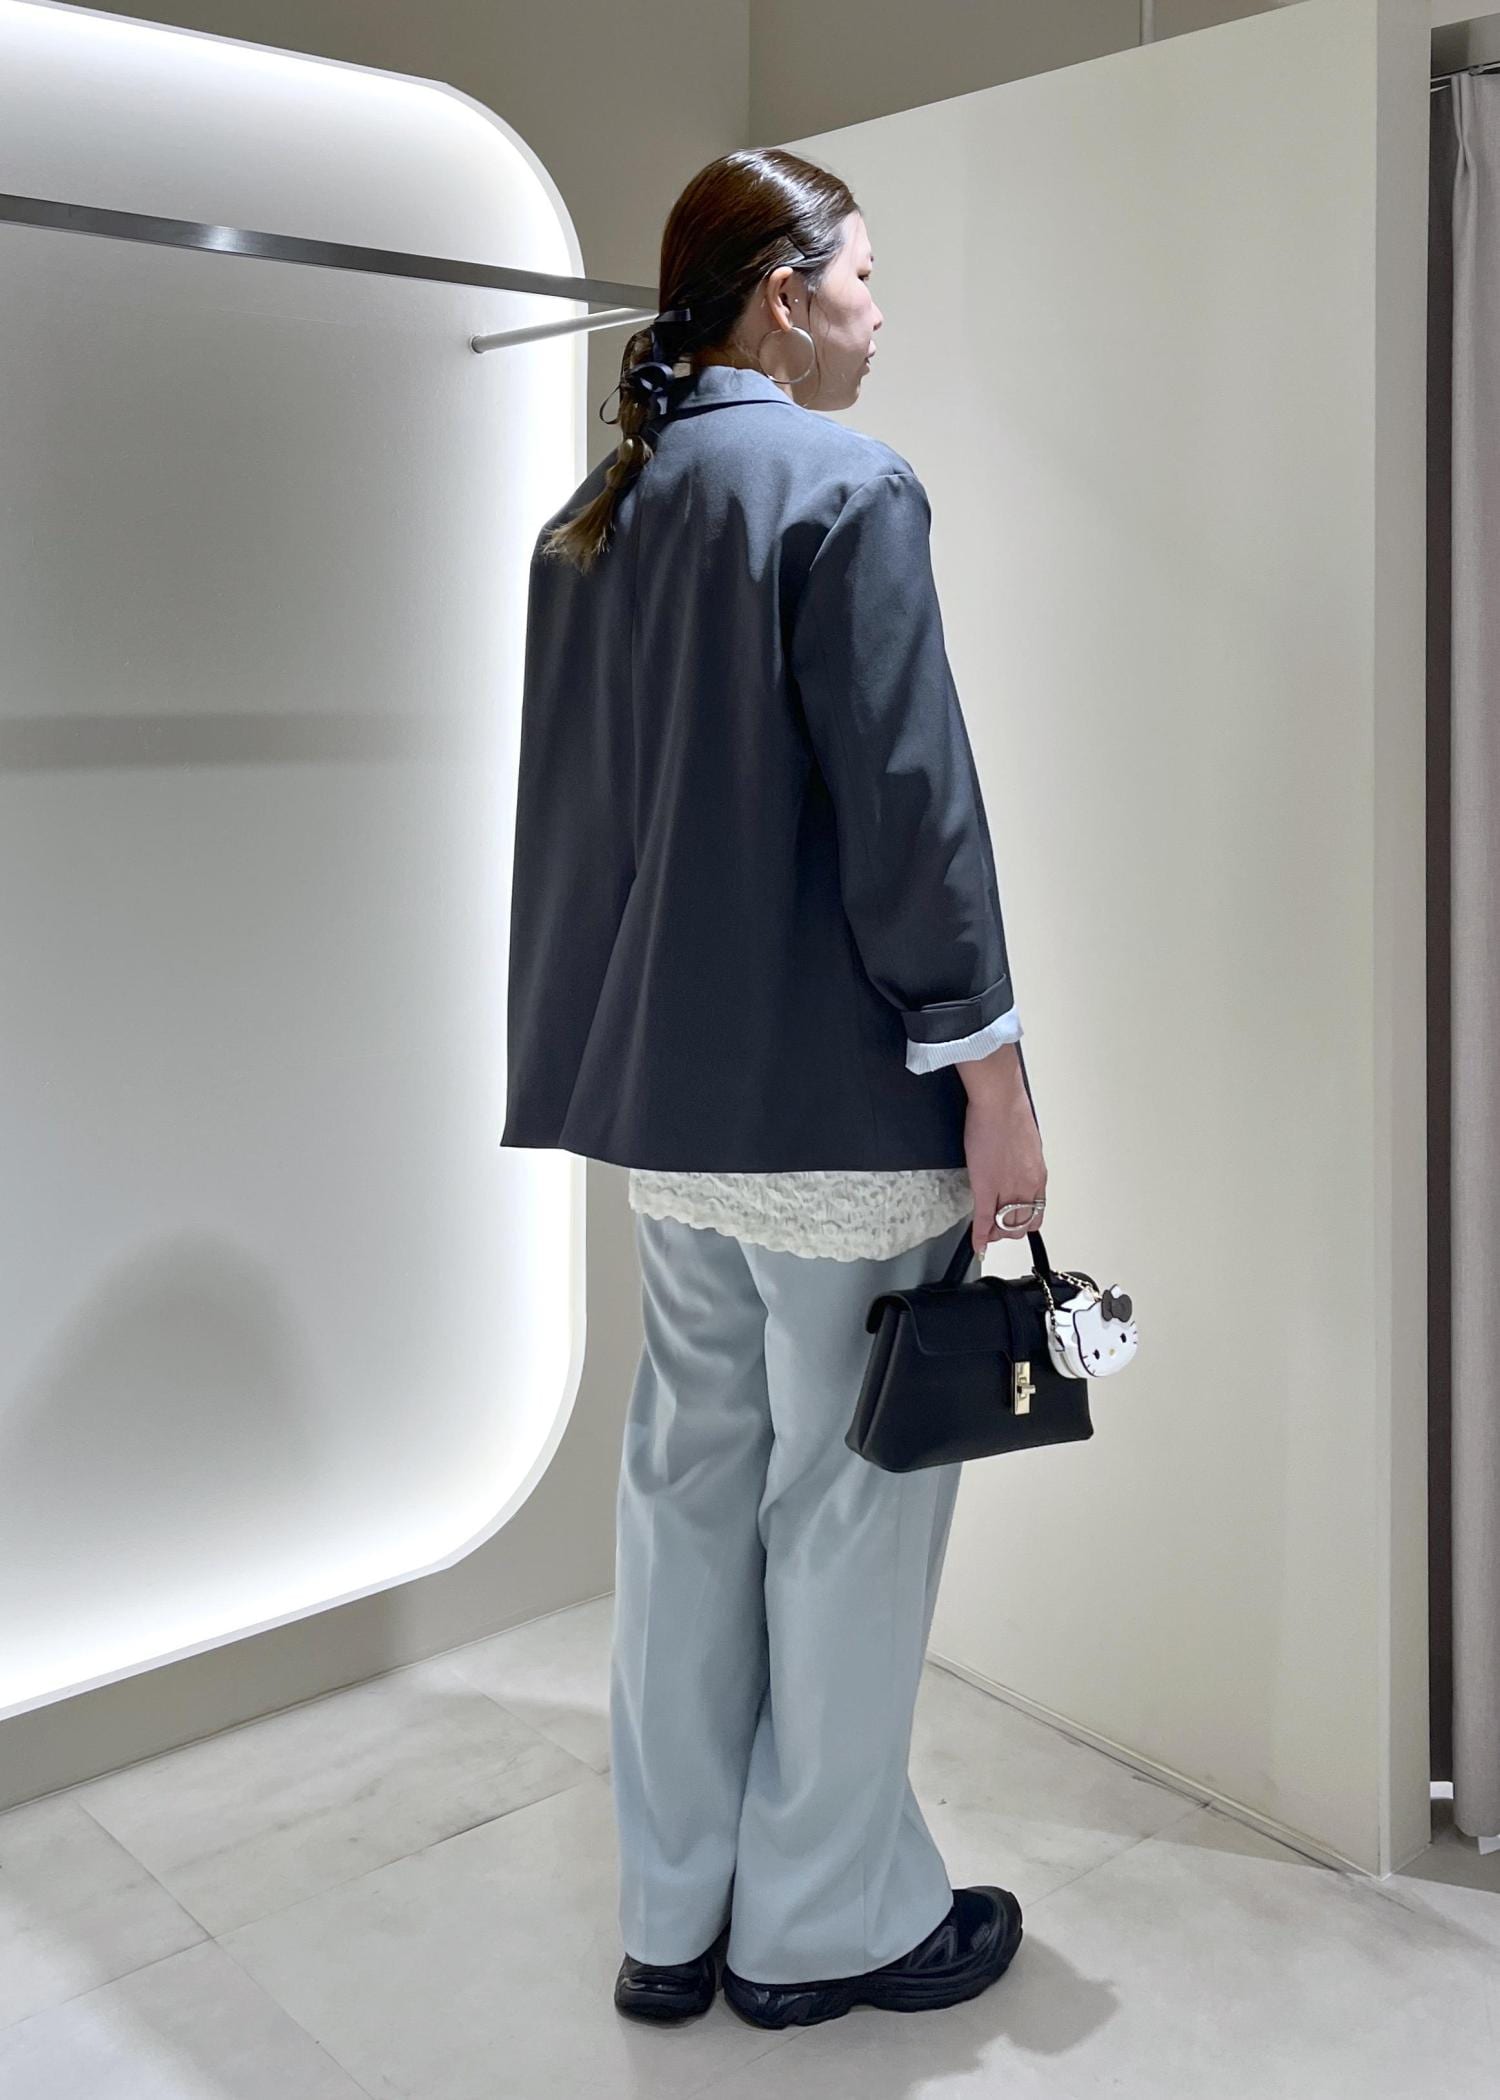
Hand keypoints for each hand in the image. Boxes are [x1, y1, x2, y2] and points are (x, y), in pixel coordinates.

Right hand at [963, 1084, 1046, 1262]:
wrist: (999, 1103)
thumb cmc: (1011, 1114)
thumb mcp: (1027, 1145)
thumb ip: (1023, 1164)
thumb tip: (1016, 1170)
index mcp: (1037, 1176)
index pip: (1035, 1212)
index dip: (1023, 1223)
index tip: (1012, 1223)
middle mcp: (1028, 1186)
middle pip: (1021, 1224)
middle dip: (1008, 1231)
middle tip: (995, 1230)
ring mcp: (1008, 1189)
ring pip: (1005, 1226)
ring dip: (995, 1234)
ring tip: (986, 1232)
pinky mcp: (987, 1187)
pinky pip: (984, 1220)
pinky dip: (980, 1236)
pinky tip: (977, 1243)